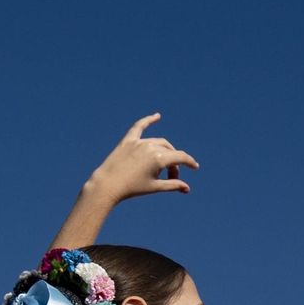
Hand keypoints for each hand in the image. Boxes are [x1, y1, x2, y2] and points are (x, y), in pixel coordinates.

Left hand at [83, 114, 199, 203]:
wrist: (108, 184)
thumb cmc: (132, 188)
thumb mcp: (155, 187)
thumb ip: (173, 185)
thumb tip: (187, 188)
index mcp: (159, 159)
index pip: (181, 157)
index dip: (190, 162)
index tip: (195, 167)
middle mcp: (150, 147)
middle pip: (170, 152)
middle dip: (174, 164)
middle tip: (172, 177)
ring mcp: (138, 142)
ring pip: (158, 144)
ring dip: (164, 153)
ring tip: (163, 167)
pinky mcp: (128, 141)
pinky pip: (139, 127)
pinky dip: (148, 120)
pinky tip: (157, 116)